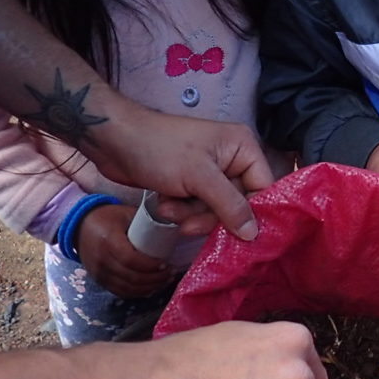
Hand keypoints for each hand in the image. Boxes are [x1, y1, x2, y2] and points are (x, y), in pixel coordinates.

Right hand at [73, 203, 182, 298]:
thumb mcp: (126, 212)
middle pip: (131, 277)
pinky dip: (137, 293)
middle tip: (170, 274)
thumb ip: (146, 220)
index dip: (150, 265)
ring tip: (164, 281)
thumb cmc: (107, 217)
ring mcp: (99, 272)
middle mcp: (101, 259)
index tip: (166, 264)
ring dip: (148, 288)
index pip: (130, 259)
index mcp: (108, 240)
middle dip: (154, 279)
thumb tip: (174, 225)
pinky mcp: (99, 280)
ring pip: (127, 288)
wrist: (79, 226)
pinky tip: (150, 288)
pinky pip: (120, 292)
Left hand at [93, 109, 273, 240]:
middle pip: (238, 204)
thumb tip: (254, 234)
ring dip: (191, 215)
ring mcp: (211, 172)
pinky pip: (198, 208)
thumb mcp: (199, 177)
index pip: (263, 188)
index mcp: (243, 147)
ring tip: (169, 208)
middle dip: (210, 216)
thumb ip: (230, 205)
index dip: (252, 213)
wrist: (115, 141)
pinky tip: (165, 204)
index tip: (238, 237)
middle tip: (188, 223)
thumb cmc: (159, 149)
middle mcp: (232, 159)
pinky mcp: (192, 183)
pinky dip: (182, 211)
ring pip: (216, 210)